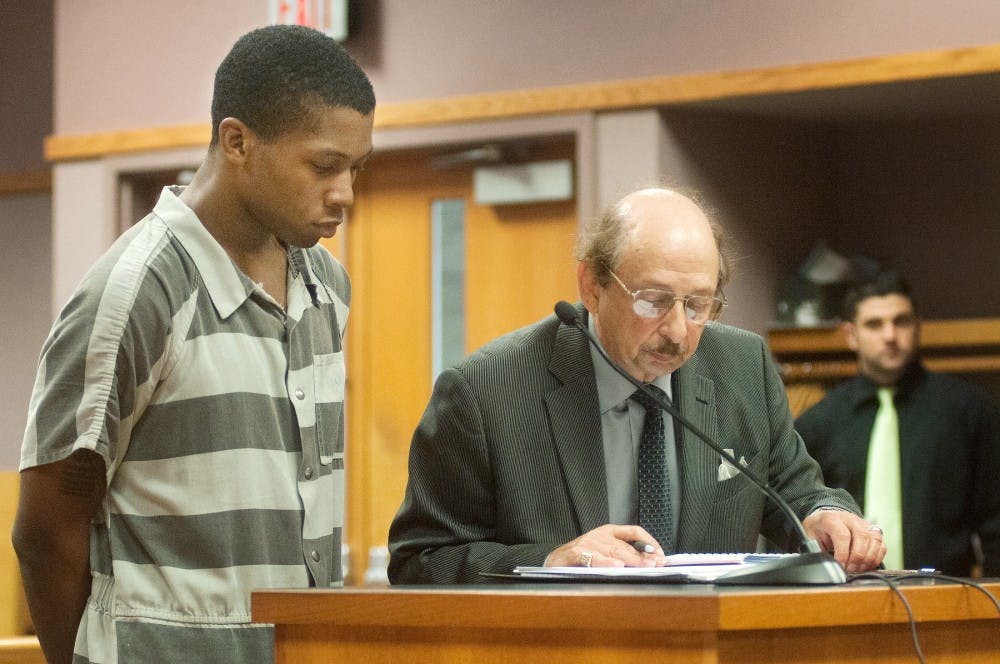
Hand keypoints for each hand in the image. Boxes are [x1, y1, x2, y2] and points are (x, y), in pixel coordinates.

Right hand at [545, 524, 666, 567]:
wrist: (555, 560)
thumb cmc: (583, 558)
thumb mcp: (605, 552)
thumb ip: (624, 555)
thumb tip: (650, 563)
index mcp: (608, 532)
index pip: (634, 531)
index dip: (649, 542)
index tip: (660, 554)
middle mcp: (600, 535)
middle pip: (626, 545)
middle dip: (643, 556)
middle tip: (657, 565)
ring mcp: (588, 543)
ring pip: (614, 552)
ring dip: (631, 560)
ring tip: (645, 566)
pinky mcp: (577, 553)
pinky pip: (593, 558)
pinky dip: (605, 563)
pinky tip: (616, 567)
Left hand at [803, 509, 885, 573]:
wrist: (826, 517)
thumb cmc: (818, 528)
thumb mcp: (810, 536)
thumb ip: (815, 548)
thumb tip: (823, 564)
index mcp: (832, 519)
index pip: (842, 535)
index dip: (843, 554)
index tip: (840, 566)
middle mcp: (850, 519)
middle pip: (862, 537)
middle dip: (857, 558)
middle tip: (850, 570)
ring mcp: (864, 524)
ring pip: (875, 540)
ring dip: (868, 559)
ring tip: (858, 569)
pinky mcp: (872, 532)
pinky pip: (881, 545)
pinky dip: (876, 558)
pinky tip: (866, 566)